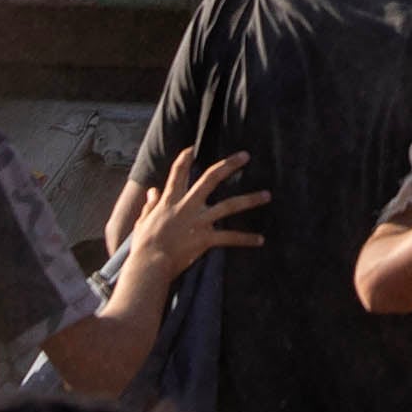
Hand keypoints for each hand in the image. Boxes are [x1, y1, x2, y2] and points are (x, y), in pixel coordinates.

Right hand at [123, 150, 266, 281]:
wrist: (150, 264)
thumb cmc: (144, 245)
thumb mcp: (144, 221)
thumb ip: (150, 204)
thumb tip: (152, 191)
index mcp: (170, 200)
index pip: (178, 174)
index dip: (184, 159)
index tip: (192, 148)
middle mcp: (187, 205)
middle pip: (211, 178)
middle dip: (229, 165)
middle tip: (245, 155)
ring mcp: (199, 221)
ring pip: (229, 205)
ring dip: (250, 199)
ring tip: (267, 195)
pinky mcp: (206, 238)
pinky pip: (230, 237)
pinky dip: (246, 239)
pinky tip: (260, 239)